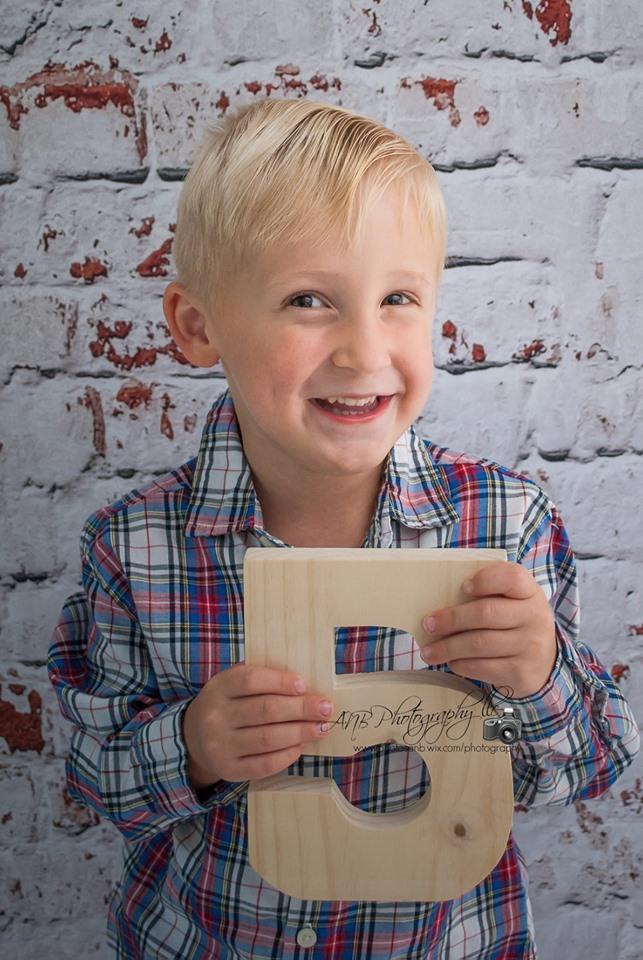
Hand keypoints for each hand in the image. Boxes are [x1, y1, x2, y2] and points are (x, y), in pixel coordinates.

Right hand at [182, 663, 334, 788]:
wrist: (193, 738)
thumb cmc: (226, 704)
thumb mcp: (232, 684)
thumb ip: (261, 679)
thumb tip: (303, 684)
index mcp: (219, 688)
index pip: (251, 680)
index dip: (280, 682)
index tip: (304, 685)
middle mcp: (216, 717)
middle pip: (265, 710)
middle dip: (301, 709)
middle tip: (326, 708)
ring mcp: (221, 746)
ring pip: (268, 739)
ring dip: (300, 732)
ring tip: (321, 728)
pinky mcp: (229, 770)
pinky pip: (264, 765)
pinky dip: (287, 755)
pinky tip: (301, 746)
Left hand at [419, 561, 557, 698]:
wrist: (545, 663)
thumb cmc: (516, 624)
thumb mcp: (513, 603)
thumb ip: (488, 595)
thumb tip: (440, 600)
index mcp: (530, 592)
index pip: (512, 577)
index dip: (485, 580)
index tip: (463, 586)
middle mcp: (535, 617)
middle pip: (486, 613)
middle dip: (452, 619)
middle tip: (428, 624)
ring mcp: (530, 646)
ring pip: (480, 643)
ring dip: (448, 647)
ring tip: (429, 651)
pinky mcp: (521, 672)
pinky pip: (483, 667)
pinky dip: (461, 664)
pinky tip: (451, 661)